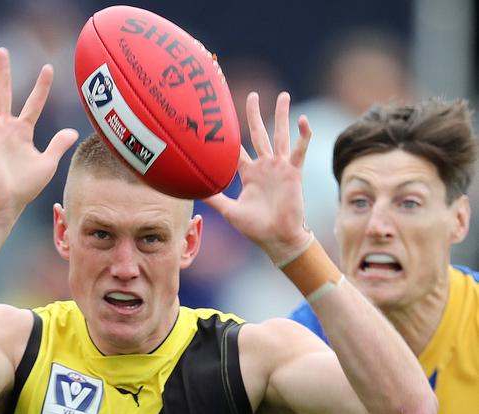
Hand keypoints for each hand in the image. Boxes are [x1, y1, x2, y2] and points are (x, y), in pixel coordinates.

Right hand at [0, 47, 78, 221]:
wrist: (7, 204)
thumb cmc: (25, 187)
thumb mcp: (47, 164)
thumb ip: (58, 145)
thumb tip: (73, 131)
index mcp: (22, 131)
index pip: (34, 103)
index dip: (42, 87)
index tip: (48, 67)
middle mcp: (5, 128)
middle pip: (4, 94)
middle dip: (3, 73)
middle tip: (3, 51)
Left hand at [206, 91, 311, 262]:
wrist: (277, 238)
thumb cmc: (255, 228)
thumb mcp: (229, 211)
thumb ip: (213, 198)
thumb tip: (191, 191)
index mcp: (248, 174)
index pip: (236, 149)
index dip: (228, 136)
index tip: (220, 119)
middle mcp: (264, 167)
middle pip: (258, 134)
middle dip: (254, 115)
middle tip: (252, 95)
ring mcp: (279, 168)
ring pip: (280, 135)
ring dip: (282, 115)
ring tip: (283, 95)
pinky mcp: (293, 172)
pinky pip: (299, 150)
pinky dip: (303, 135)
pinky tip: (303, 120)